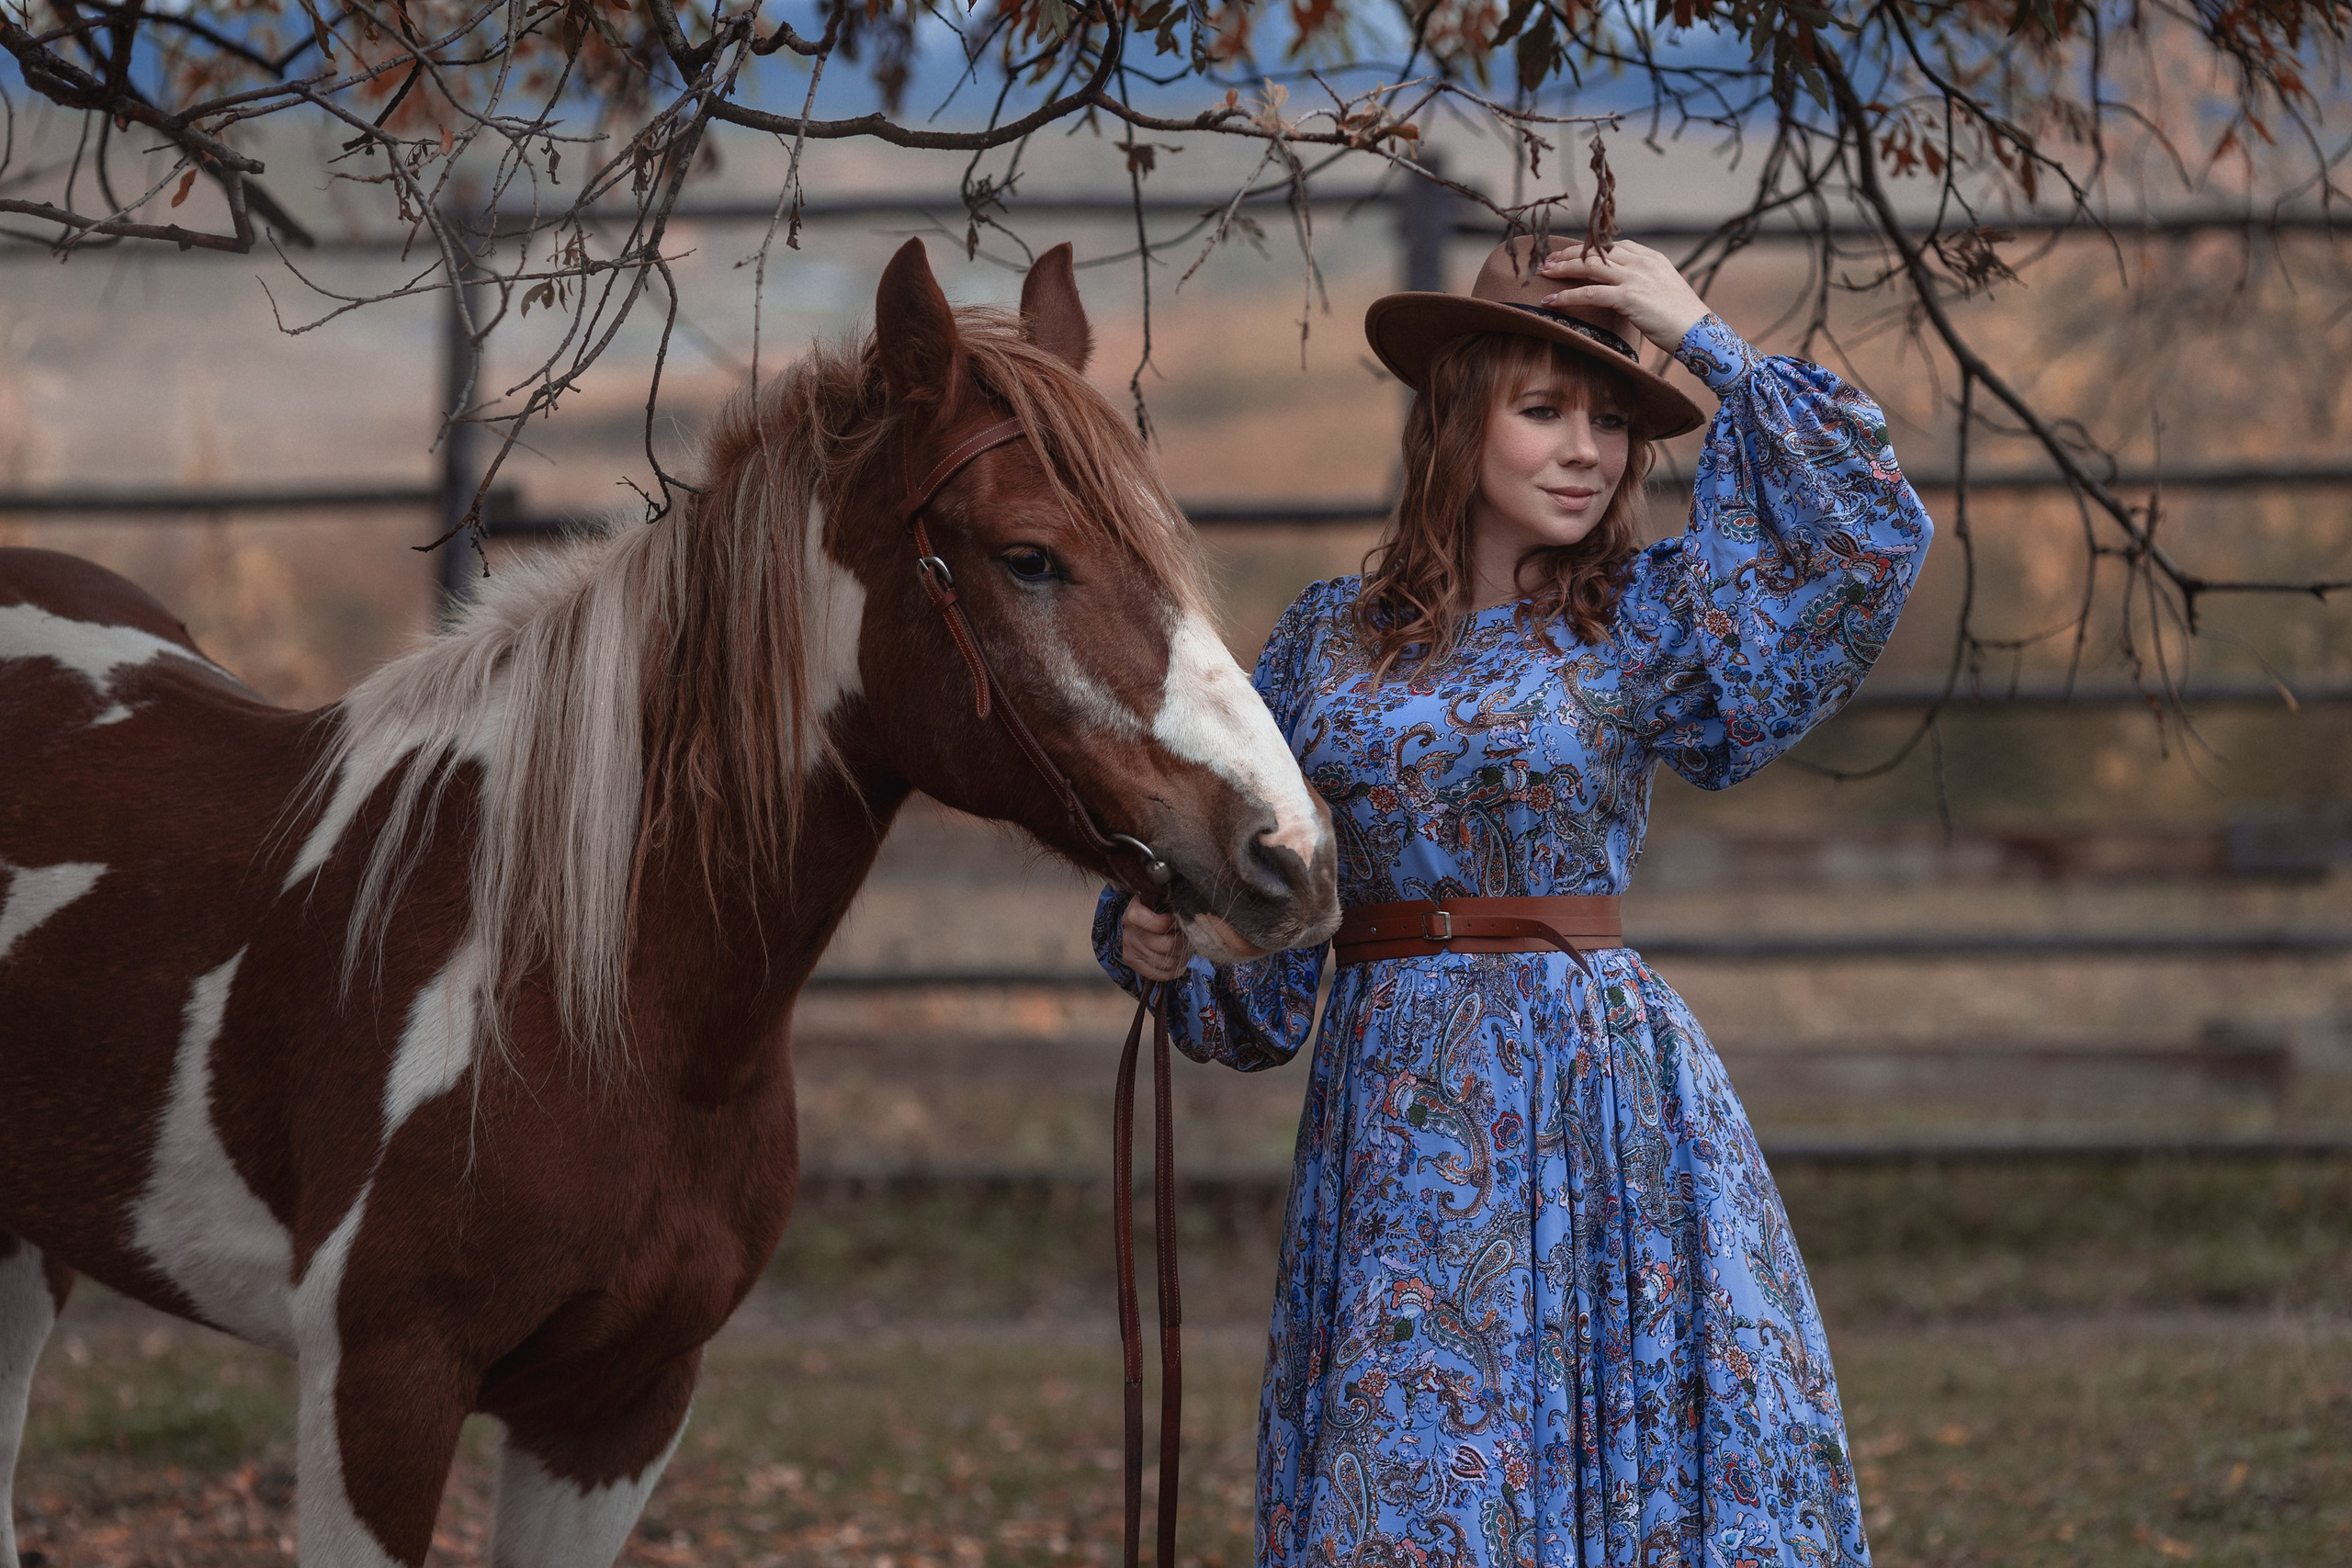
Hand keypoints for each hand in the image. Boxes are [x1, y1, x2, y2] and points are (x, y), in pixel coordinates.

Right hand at [1120, 898, 1192, 982]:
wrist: (1143, 917)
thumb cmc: (1159, 909)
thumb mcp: (1165, 903)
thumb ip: (1174, 908)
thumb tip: (1189, 919)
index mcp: (1135, 912)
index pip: (1158, 924)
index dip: (1172, 924)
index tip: (1179, 920)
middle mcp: (1129, 931)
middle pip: (1165, 946)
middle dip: (1183, 944)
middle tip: (1189, 939)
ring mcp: (1129, 947)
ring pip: (1165, 963)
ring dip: (1180, 958)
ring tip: (1184, 950)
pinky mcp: (1132, 961)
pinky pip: (1158, 974)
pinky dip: (1173, 971)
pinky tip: (1178, 962)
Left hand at [1534, 240, 1710, 356]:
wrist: (1699, 332)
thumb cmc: (1681, 319)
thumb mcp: (1663, 291)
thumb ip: (1643, 284)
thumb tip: (1622, 293)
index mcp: (1651, 258)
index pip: (1613, 245)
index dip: (1589, 248)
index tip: (1570, 253)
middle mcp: (1642, 262)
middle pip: (1597, 251)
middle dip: (1569, 254)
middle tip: (1547, 260)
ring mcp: (1636, 278)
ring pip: (1590, 266)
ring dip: (1563, 268)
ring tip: (1543, 274)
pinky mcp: (1629, 297)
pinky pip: (1590, 293)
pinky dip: (1568, 296)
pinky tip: (1551, 301)